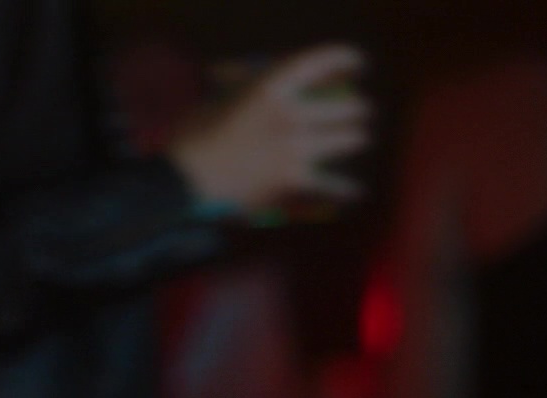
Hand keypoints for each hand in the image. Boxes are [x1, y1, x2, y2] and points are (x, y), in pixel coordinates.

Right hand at [169, 43, 371, 211]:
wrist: (185, 181)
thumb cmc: (192, 137)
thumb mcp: (214, 98)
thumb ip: (235, 85)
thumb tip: (236, 75)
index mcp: (270, 87)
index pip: (319, 62)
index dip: (344, 58)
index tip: (356, 62)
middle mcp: (290, 114)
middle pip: (344, 106)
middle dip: (357, 108)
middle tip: (360, 109)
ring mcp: (295, 148)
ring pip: (347, 140)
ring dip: (355, 138)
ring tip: (358, 138)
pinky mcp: (293, 180)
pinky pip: (332, 185)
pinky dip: (345, 189)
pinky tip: (355, 190)